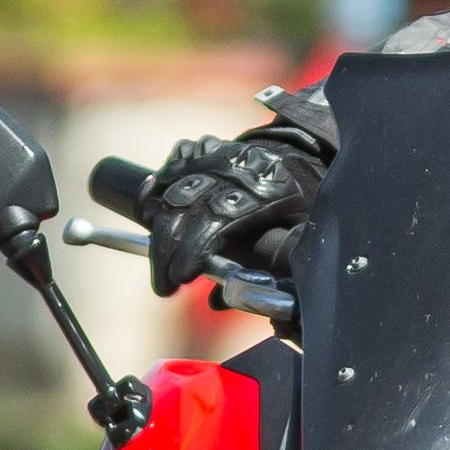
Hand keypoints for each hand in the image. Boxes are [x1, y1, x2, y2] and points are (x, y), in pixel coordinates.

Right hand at [139, 131, 326, 298]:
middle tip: (164, 285)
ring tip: (157, 260)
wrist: (299, 154)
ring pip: (174, 188)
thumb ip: (266, 268)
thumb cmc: (300, 203)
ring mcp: (218, 154)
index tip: (180, 278)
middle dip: (167, 251)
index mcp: (267, 190)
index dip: (194, 251)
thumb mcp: (300, 233)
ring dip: (157, 225)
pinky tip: (150, 212)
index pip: (218, 220)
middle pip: (187, 207)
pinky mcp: (204, 148)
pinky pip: (172, 165)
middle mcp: (237, 168)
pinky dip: (157, 188)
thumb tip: (217, 302)